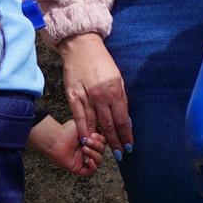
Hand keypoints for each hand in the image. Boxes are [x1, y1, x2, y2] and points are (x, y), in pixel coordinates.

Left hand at [28, 114, 101, 176]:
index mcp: (90, 141)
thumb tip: (105, 132)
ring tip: (84, 148)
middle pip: (102, 151)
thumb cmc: (66, 131)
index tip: (94, 134)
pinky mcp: (78, 168)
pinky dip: (93, 167)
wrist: (55, 139)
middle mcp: (88, 150)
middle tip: (87, 141)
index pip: (103, 143)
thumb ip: (96, 129)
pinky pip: (90, 172)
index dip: (102, 140)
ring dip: (94, 154)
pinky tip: (90, 160)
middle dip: (97, 146)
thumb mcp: (84, 126)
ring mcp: (83, 160)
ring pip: (99, 161)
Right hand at [59, 34, 132, 150]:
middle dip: (116, 141)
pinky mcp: (72, 96)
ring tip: (106, 151)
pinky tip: (87, 140)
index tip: (129, 145)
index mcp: (115, 91)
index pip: (122, 119)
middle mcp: (101, 96)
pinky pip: (78, 117)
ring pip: (94, 123)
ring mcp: (85, 97)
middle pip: (109, 125)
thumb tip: (124, 118)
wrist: (81, 47)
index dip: (126, 134)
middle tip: (120, 154)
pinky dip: (83, 129)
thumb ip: (120, 98)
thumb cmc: (102, 62)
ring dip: (100, 139)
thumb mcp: (118, 78)